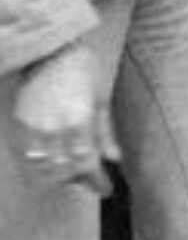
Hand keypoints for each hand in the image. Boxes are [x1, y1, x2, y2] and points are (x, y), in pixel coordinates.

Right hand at [12, 41, 113, 192]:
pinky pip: (28, 156)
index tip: (106, 189)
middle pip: (65, 171)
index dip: (99, 182)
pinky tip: (52, 162)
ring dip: (59, 175)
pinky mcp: (20, 125)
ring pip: (43, 169)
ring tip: (72, 171)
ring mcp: (34, 128)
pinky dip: (40, 165)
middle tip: (90, 178)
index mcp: (80, 122)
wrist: (54, 50)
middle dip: (80, 179)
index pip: (88, 164)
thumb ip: (106, 133)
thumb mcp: (102, 100)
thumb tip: (115, 159)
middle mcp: (55, 129)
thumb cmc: (84, 72)